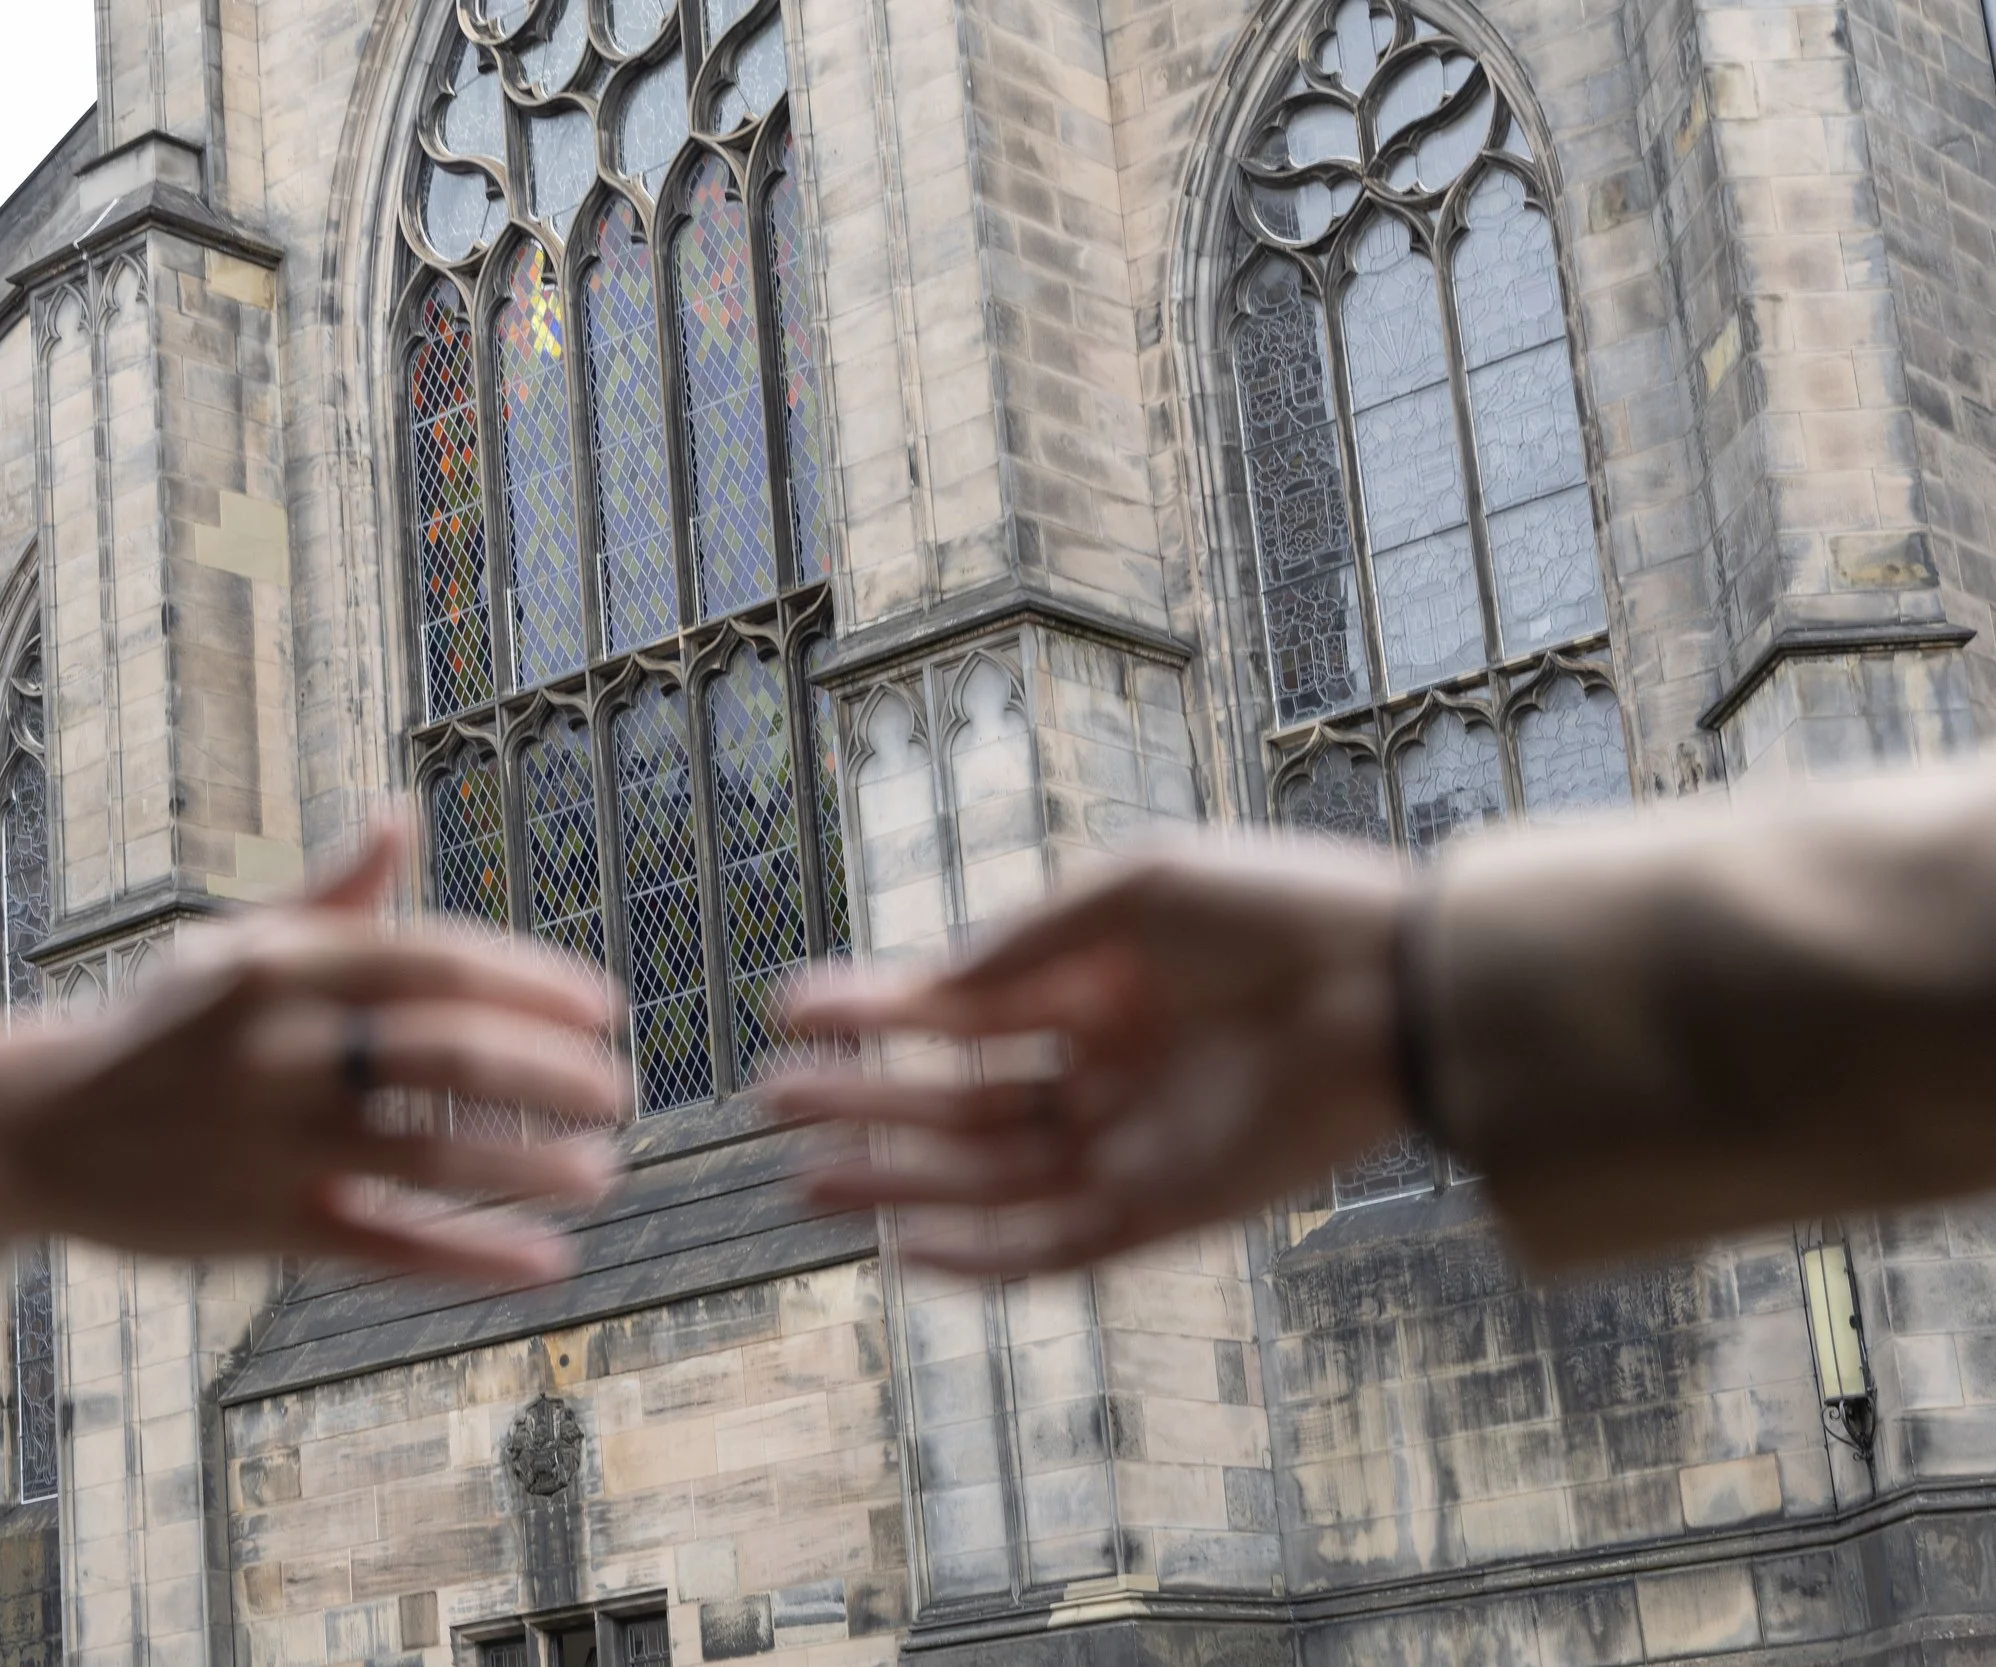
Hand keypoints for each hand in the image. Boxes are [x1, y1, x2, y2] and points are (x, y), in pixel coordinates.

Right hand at [0, 821, 628, 1285]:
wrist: (30, 1129)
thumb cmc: (158, 1029)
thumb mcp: (236, 947)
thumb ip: (334, 897)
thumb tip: (400, 813)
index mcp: (283, 963)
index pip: (439, 961)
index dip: (536, 985)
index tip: (604, 1009)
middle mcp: (279, 1046)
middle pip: (451, 1056)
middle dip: (554, 1076)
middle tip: (618, 1091)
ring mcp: (270, 1141)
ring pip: (432, 1156)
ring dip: (532, 1167)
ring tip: (601, 1172)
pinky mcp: (261, 1227)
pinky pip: (388, 1244)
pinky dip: (474, 1257)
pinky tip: (547, 1263)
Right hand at [767, 836, 1411, 1274]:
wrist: (1395, 984)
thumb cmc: (1275, 913)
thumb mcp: (1132, 890)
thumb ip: (1026, 941)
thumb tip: (933, 984)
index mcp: (1098, 986)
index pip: (962, 1009)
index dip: (876, 1011)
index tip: (793, 1011)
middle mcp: (1105, 1068)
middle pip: (959, 1100)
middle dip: (865, 1100)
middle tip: (770, 1099)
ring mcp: (1133, 1142)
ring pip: (990, 1177)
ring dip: (897, 1181)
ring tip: (803, 1177)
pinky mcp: (1168, 1211)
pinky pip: (1056, 1246)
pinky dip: (982, 1257)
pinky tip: (904, 1249)